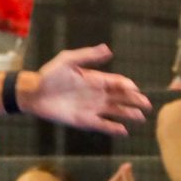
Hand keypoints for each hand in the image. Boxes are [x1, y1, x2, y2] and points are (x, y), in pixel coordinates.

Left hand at [27, 45, 150, 136]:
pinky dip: (113, 128)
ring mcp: (92, 108)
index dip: (128, 86)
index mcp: (95, 79)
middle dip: (134, 101)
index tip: (136, 89)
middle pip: (121, 98)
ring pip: (115, 112)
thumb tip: (108, 49)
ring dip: (128, 114)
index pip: (117, 82)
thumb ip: (88, 56)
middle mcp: (97, 94)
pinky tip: (124, 131)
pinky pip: (102, 125)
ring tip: (140, 118)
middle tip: (147, 105)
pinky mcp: (84, 120)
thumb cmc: (49, 75)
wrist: (34, 93)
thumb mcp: (68, 60)